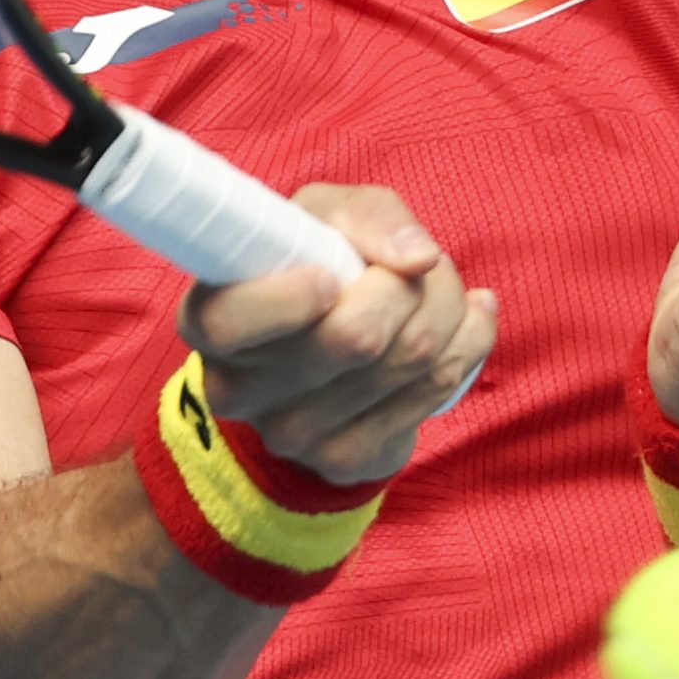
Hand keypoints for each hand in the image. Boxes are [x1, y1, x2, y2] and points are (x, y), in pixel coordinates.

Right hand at [180, 186, 498, 483]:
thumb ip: (367, 217)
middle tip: (418, 266)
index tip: (330, 276)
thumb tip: (419, 258)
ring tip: (439, 288)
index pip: (231, 321)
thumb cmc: (316, 263)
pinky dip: (468, 343)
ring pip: (411, 359)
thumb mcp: (324, 218)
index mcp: (210, 320)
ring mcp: (290, 435)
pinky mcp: (344, 461)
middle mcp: (238, 388)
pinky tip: (460, 325)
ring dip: (448, 307)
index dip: (289, 298)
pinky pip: (435, 389)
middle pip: (356, 336)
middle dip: (412, 284)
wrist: (328, 355)